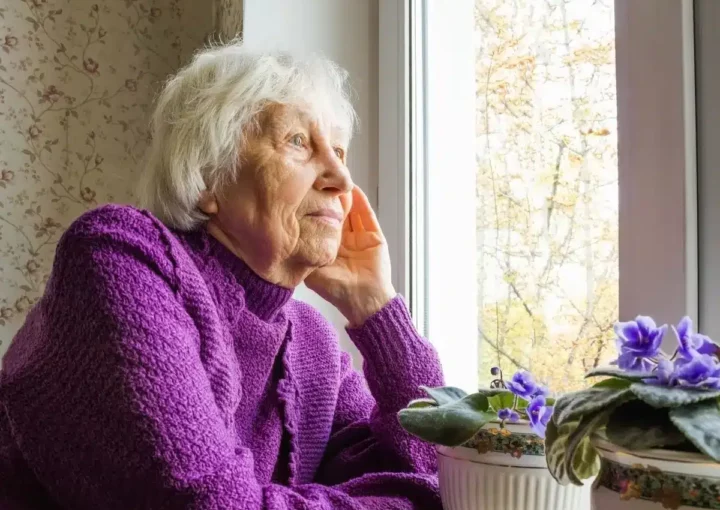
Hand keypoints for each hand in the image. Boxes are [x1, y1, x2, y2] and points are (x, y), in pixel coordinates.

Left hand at [305, 187, 395, 326]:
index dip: (313, 210)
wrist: (364, 301)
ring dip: (344, 197)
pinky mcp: (374, 236)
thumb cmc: (337, 290)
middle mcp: (343, 241)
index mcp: (328, 248)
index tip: (305, 195)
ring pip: (351, 211)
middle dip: (328, 199)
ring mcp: (359, 237)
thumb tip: (286, 240)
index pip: (320, 223)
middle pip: (335, 214)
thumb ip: (303, 257)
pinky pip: (367, 215)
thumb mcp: (313, 272)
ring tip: (335, 182)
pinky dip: (361, 202)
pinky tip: (354, 189)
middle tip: (320, 182)